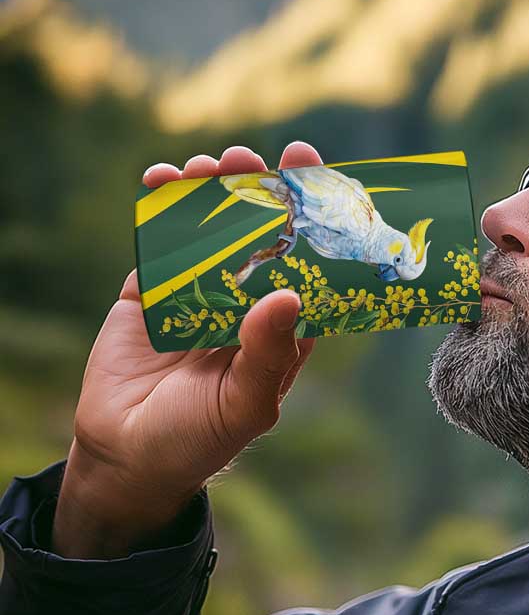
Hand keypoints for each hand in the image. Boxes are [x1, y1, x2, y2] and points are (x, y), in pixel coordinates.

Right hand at [52, 142, 322, 557]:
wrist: (127, 456)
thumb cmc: (200, 439)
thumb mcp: (245, 404)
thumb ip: (268, 354)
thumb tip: (288, 295)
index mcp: (281, 328)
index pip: (306, 266)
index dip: (312, 223)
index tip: (315, 177)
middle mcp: (245, 303)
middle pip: (260, 236)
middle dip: (260, 193)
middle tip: (254, 158)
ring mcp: (198, 293)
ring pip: (211, 230)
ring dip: (212, 192)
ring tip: (210, 165)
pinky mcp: (151, 291)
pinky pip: (160, 242)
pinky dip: (161, 208)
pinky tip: (163, 180)